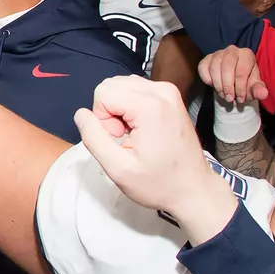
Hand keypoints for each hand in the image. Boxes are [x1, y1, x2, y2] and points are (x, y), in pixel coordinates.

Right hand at [74, 74, 236, 238]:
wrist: (193, 188)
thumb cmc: (158, 184)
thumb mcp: (118, 169)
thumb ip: (94, 138)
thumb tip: (81, 114)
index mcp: (150, 106)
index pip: (103, 93)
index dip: (102, 119)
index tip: (119, 140)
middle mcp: (161, 91)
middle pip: (112, 85)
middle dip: (109, 112)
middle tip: (125, 138)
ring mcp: (169, 90)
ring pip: (122, 85)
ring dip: (119, 108)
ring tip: (134, 134)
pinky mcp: (171, 95)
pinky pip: (136, 89)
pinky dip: (130, 106)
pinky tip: (141, 128)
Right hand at [197, 45, 267, 107]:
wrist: (233, 82)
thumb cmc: (245, 83)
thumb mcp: (254, 88)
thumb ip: (259, 90)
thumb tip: (262, 94)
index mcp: (246, 54)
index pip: (241, 71)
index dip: (240, 88)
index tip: (240, 100)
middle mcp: (232, 50)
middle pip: (227, 66)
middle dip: (227, 85)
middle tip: (229, 98)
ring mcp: (218, 53)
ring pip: (214, 67)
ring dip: (217, 84)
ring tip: (223, 95)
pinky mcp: (207, 58)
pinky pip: (203, 67)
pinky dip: (206, 78)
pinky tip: (212, 85)